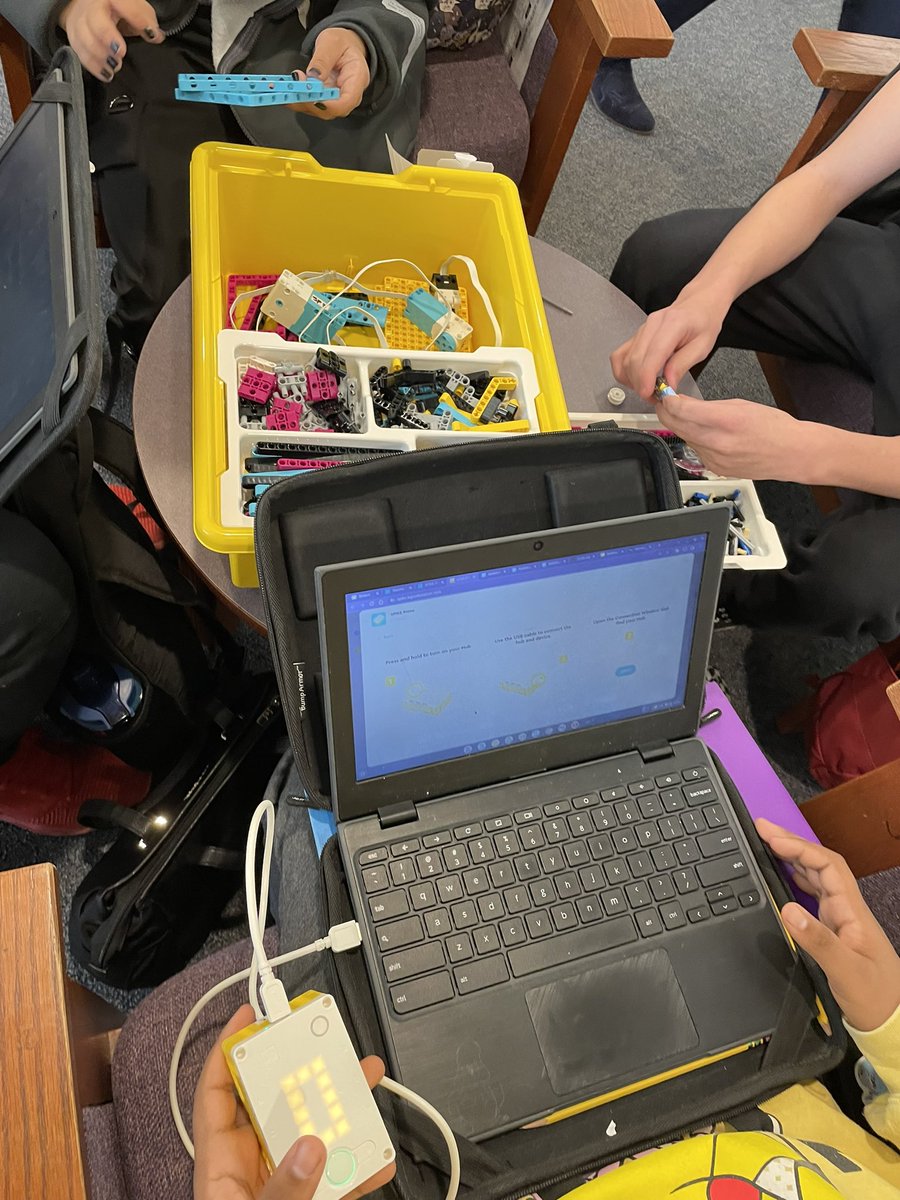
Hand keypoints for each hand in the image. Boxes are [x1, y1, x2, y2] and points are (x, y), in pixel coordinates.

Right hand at [58, 0, 162, 81]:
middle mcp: (93, 5)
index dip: (138, 19)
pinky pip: (79, 51)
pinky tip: (106, 73)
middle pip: (95, 20)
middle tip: (120, 52)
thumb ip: (146, 20)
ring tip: (115, 66)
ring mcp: (81, 19)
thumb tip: (156, 36)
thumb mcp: (135, 8)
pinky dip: (93, 65)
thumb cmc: (118, 9)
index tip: (151, 35)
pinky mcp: (74, 35)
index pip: (122, 2)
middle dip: (108, 37)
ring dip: (100, 55)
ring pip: (84, 37)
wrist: (91, 7)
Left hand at [193, 1005, 395, 1199]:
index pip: (219, 1093)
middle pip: (276, 1105)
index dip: (231, 1050)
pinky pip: (335, 1178)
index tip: (252, 1015)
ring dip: (343, 1113)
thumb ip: (281, 1194)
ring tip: (368, 1087)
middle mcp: (249, 1173)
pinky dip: (359, 1167)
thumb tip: (309, 1148)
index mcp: (219, 1170)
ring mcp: (280, 1190)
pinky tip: (380, 1159)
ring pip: (312, 1135)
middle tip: (332, 1045)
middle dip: (306, 1072)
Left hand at [290, 27, 369, 118]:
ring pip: (320, 110)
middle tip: (294, 87)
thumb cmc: (342, 42)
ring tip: (288, 87)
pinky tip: (288, 90)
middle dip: (310, 102)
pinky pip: (312, 104)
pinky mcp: (325, 100)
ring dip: (301, 101)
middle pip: (331, 110)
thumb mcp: (332, 42)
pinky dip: (298, 99)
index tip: (311, 96)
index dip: (328, 105)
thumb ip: (322, 60)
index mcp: (357, 79)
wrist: (344, 45)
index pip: (346, 102)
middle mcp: (349, 95)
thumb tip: (313, 78)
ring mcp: (337, 99)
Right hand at [610, 290, 727, 400]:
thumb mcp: (702, 346)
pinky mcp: (636, 335)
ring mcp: (641, 329)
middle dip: (639, 384)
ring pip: (624, 359)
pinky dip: (624, 371)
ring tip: (648, 388)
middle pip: (634, 359)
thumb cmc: (704, 321)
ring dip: (631, 379)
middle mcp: (652, 324)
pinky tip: (637, 379)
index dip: (646, 377)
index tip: (648, 394)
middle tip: (653, 397)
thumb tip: (667, 385)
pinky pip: (620, 355)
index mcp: (673, 324)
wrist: (698, 303)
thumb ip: (682, 365)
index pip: (652, 354)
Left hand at [654, 392, 806, 480]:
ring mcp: (715, 459)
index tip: (664, 395)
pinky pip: (696, 451)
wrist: (792, 453)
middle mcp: (718, 442)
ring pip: (684, 438)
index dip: (668, 401)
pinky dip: (695, 440)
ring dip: (681, 427)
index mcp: (726, 420)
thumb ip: (709, 405)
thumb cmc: (774, 427)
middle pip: (676, 426)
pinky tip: (705, 434)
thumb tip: (683, 403)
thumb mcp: (741, 404)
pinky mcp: (716, 469)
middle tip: (664, 403)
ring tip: (688, 416)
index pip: (682, 410)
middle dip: (667, 413)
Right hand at [757, 819, 899, 1031]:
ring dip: (792, 857)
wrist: (890, 1022)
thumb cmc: (873, 997)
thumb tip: (787, 908)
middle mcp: (846, 910)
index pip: (827, 866)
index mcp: (852, 912)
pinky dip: (794, 879)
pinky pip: (812, 895)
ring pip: (816, 878)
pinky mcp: (833, 931)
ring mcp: (840, 920)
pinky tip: (781, 877)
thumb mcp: (845, 971)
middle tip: (760, 829)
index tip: (770, 836)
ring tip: (766, 844)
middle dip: (792, 843)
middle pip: (820, 865)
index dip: (799, 847)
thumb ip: (817, 940)